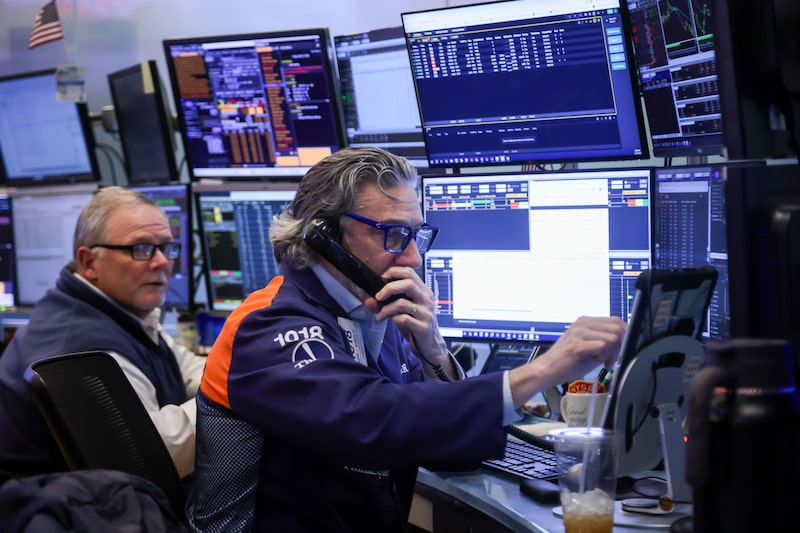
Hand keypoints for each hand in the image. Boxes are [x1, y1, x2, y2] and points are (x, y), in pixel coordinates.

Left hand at [365, 266, 450, 369]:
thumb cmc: (415, 326)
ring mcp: (426, 314)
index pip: (410, 272)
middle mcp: (427, 300)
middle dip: (389, 288)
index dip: (394, 272)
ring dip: (386, 309)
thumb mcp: (402, 312)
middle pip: (408, 283)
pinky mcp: (423, 327)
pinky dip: (393, 319)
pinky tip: (391, 322)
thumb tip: (368, 301)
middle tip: (379, 297)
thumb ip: (386, 304)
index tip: (382, 279)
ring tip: (381, 315)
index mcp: (423, 291)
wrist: (430, 346)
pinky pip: (403, 319)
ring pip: (402, 303)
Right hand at [509, 316, 625, 407]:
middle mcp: (582, 323)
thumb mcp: (588, 345)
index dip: (623, 336)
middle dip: (620, 345)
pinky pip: (603, 347)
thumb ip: (603, 339)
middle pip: (617, 327)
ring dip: (613, 353)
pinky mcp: (577, 345)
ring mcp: (579, 333)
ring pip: (612, 337)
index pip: (616, 321)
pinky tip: (598, 363)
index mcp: (585, 321)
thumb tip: (623, 341)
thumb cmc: (568, 360)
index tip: (619, 349)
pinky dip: (604, 357)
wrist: (547, 370)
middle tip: (613, 358)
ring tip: (604, 362)